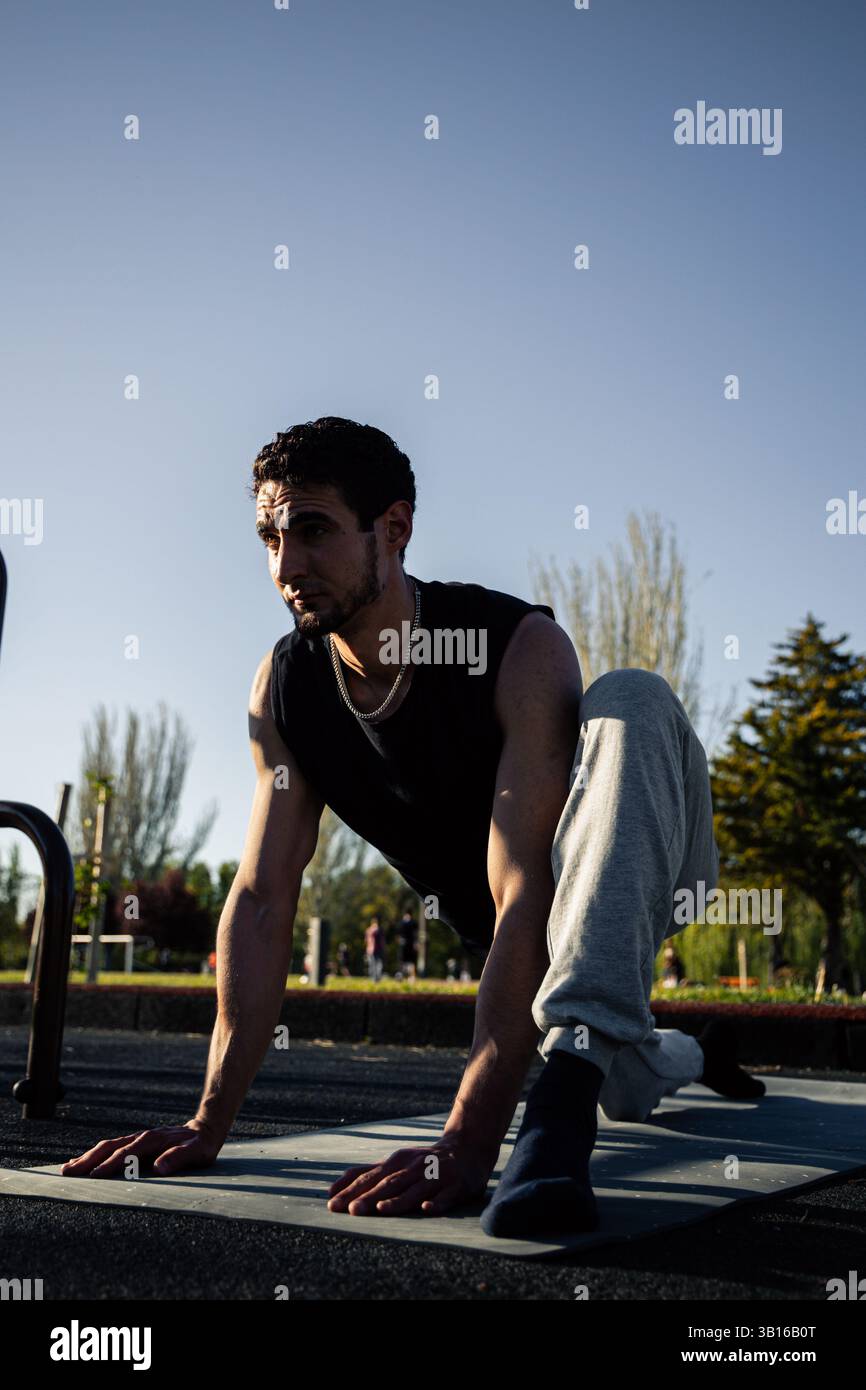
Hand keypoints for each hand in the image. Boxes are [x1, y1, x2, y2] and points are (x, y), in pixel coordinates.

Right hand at [60, 1119, 223, 1178]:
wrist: (205, 1128)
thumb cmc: (201, 1145)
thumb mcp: (197, 1152)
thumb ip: (179, 1158)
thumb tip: (160, 1169)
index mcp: (154, 1140)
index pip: (128, 1153)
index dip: (112, 1164)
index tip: (95, 1176)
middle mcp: (142, 1137)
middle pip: (111, 1147)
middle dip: (89, 1159)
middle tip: (68, 1172)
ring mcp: (138, 1138)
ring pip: (108, 1146)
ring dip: (88, 1156)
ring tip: (67, 1168)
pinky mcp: (136, 1142)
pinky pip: (112, 1147)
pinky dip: (96, 1154)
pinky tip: (84, 1162)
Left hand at [326, 1135, 493, 1217]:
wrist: (466, 1149)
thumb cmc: (423, 1162)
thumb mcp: (396, 1163)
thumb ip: (368, 1174)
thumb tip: (334, 1188)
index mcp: (397, 1162)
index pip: (370, 1176)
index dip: (350, 1189)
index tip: (331, 1203)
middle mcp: (414, 1167)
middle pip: (389, 1183)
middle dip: (369, 1196)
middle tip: (351, 1210)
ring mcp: (436, 1175)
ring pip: (414, 1189)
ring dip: (398, 1200)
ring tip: (381, 1209)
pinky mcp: (457, 1185)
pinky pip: (446, 1195)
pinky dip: (436, 1202)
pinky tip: (426, 1208)